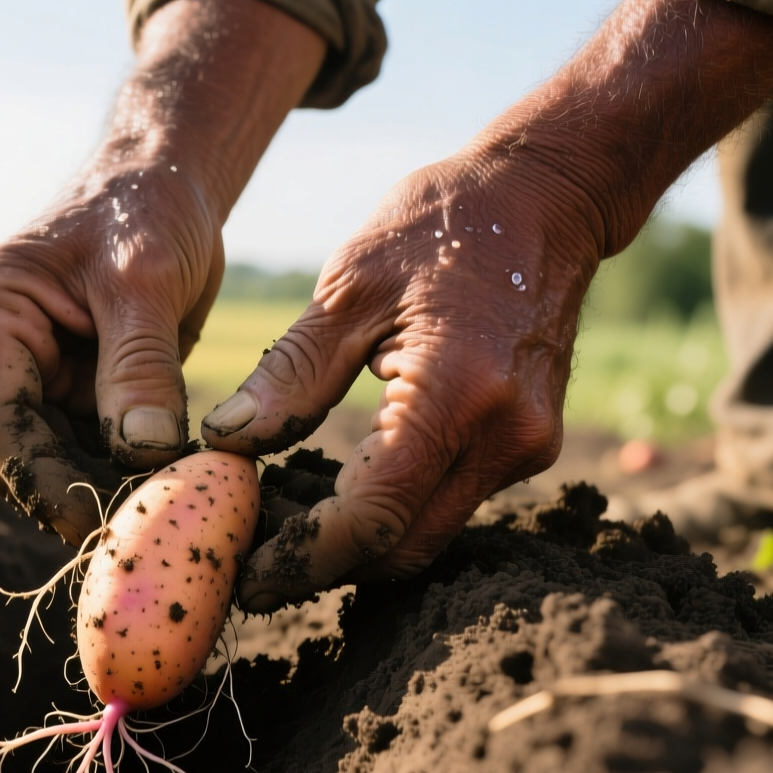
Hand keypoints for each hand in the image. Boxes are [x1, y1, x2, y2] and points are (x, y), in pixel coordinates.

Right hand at [0, 0, 324, 544]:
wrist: (174, 183)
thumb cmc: (149, 208)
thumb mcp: (145, 277)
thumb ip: (139, 362)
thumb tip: (141, 451)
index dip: (35, 474)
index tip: (87, 517)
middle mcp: (9, 352)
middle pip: (20, 450)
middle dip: (70, 494)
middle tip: (132, 536)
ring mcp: (47, 376)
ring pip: (59, 460)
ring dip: (102, 493)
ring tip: (157, 525)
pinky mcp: (88, 392)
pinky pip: (99, 450)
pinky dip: (129, 477)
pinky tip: (169, 500)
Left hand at [203, 155, 598, 609]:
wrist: (546, 198)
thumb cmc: (439, 225)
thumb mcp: (348, 287)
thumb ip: (290, 375)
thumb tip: (226, 444)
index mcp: (456, 391)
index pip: (373, 516)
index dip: (303, 557)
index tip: (247, 574)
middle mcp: (505, 434)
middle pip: (403, 547)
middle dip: (325, 565)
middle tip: (251, 560)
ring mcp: (527, 446)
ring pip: (428, 534)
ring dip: (357, 542)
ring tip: (280, 526)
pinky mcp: (530, 445)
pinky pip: (449, 503)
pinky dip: (393, 511)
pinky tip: (337, 492)